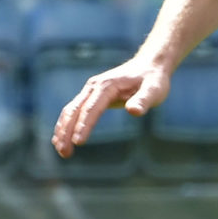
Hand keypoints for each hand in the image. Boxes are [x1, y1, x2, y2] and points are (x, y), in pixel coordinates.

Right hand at [53, 55, 172, 156]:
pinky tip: (62, 139)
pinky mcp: (91, 95)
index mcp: (107, 86)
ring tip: (62, 152)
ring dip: (62, 130)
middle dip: (67, 132)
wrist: (149, 65)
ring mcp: (90, 90)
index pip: (92, 108)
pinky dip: (66, 124)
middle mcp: (94, 86)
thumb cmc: (153, 80)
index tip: (78, 142)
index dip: (84, 125)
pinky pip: (74, 111)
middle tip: (64, 153)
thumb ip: (144, 100)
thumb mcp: (154, 90)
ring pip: (70, 111)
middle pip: (74, 110)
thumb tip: (134, 111)